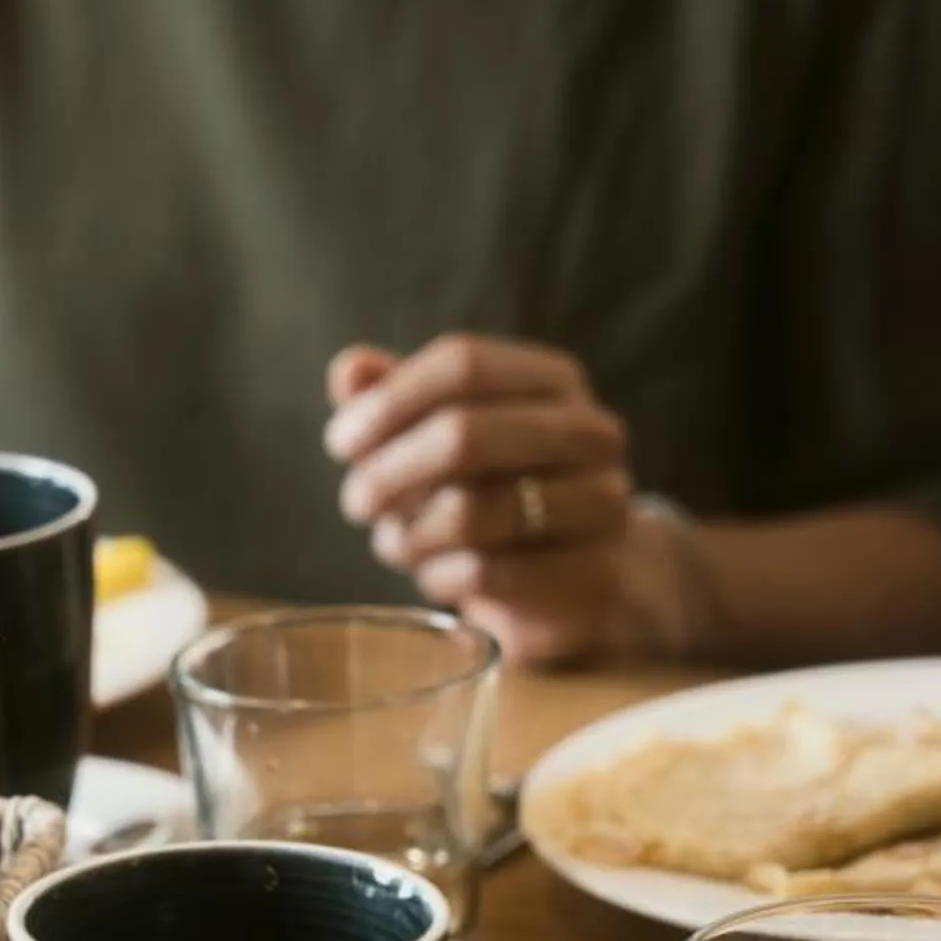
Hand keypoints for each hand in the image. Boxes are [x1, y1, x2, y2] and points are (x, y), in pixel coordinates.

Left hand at [324, 336, 640, 665]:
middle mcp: (589, 430)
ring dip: (408, 534)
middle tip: (355, 504)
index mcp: (551, 379)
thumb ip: (394, 398)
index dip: (388, 401)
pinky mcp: (591, 571)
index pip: (461, 363)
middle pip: (463, 433)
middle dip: (387, 473)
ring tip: (394, 543)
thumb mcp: (440, 438)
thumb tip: (350, 369)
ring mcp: (601, 501)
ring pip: (470, 511)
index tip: (339, 443)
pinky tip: (432, 575)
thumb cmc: (495, 489)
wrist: (579, 574)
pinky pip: (485, 573)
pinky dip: (438, 577)